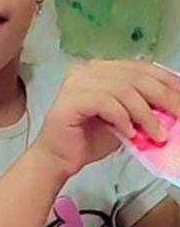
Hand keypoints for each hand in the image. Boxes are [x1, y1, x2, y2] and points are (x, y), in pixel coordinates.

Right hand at [33, 58, 179, 178]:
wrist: (58, 159)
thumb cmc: (88, 140)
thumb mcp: (125, 121)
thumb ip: (143, 109)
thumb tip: (174, 108)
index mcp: (101, 69)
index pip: (140, 67)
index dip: (167, 80)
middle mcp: (88, 69)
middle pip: (135, 76)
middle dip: (164, 97)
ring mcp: (77, 82)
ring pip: (124, 89)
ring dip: (146, 114)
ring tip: (157, 135)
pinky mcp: (70, 99)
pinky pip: (106, 102)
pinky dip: (123, 118)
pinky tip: (129, 133)